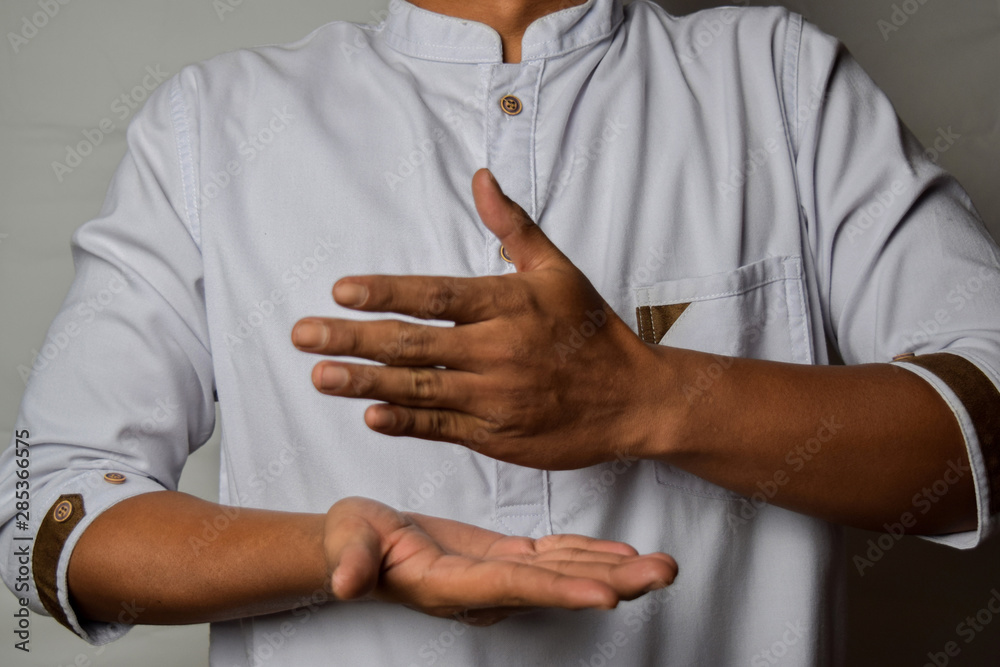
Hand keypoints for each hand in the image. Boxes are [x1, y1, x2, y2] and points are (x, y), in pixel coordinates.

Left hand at [292, 169, 663, 469]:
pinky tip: (370, 416)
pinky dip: (406, 422)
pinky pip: (443, 427)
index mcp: (508, 305)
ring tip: (319, 375)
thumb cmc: (591, 331)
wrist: (633, 398)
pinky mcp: (498, 436)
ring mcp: (496, 397)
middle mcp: (498, 351)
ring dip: (365, 382)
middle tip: (303, 334)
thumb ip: (513, 226)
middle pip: (414, 343)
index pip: (436, 296)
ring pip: (420, 387)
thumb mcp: (557, 270)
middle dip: (353, 338)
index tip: (342, 290)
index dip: (386, 293)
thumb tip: (480, 177)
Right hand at [324, 496, 677, 624]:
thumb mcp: (347, 545)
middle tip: (664, 573)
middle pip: (557, 586)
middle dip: (613, 582)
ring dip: (616, 570)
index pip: (514, 586)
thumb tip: (345, 582)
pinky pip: (555, 559)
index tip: (607, 594)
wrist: (359, 547)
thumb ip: (351, 562)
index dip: (562, 589)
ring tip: (662, 565)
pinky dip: (590, 555)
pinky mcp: (504, 559)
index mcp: (452, 585)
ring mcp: (499, 577)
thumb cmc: (352, 543)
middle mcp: (485, 589)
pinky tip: (623, 555)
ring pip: (566, 573)